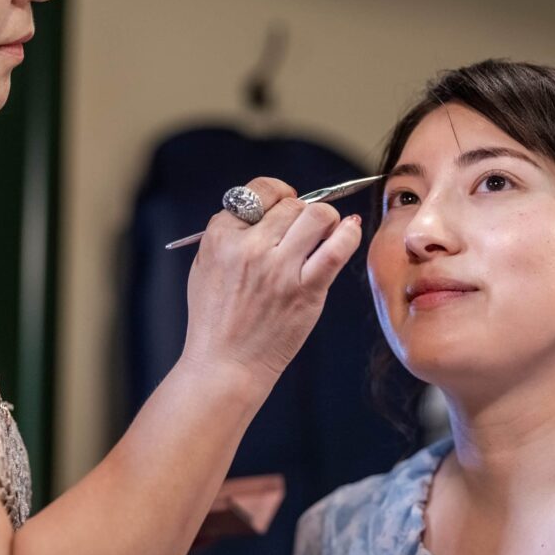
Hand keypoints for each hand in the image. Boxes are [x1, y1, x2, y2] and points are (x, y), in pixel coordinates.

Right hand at [180, 177, 362, 389]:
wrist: (225, 364)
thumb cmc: (216, 317)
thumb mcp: (205, 264)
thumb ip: (232, 233)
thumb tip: (273, 207)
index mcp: (221, 237)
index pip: (259, 191)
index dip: (277, 193)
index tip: (284, 205)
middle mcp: (250, 248)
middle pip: (292, 205)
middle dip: (301, 212)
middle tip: (302, 231)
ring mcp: (280, 269)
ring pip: (318, 216)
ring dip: (326, 219)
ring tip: (324, 234)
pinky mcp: (305, 290)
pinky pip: (338, 248)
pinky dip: (349, 234)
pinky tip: (349, 231)